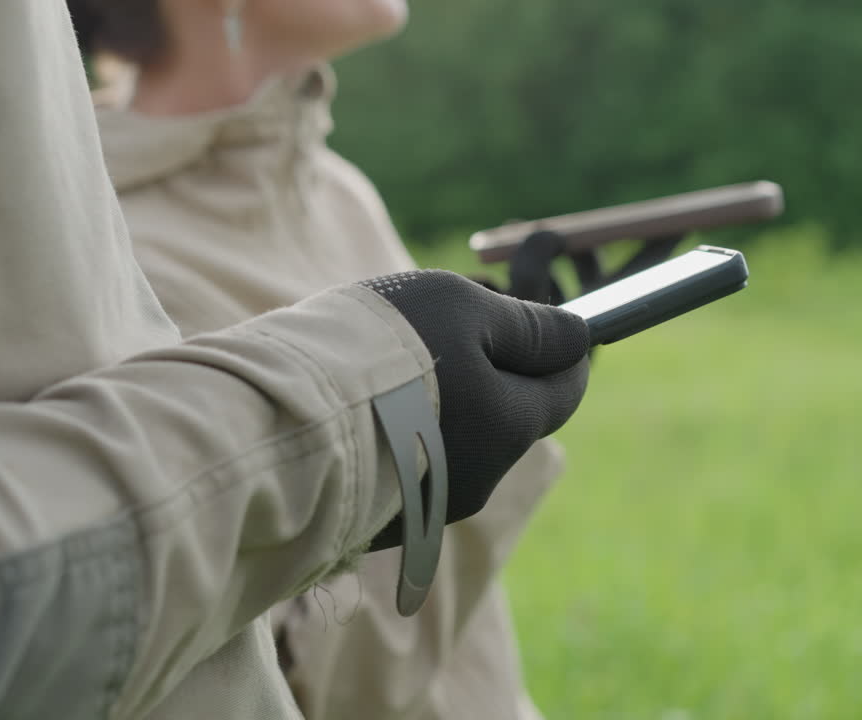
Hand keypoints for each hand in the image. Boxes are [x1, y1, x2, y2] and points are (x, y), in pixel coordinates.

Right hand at [359, 270, 590, 528]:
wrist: (283, 423)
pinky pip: (415, 466)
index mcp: (514, 426)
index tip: (542, 323)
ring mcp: (433, 505)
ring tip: (395, 367)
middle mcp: (484, 477)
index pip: (568, 388)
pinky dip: (405, 433)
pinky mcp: (386, 520)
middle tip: (452, 333)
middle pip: (511, 416)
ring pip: (461, 441)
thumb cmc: (385, 350)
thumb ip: (530, 325)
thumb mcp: (466, 309)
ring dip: (447, 403)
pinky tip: (367, 406)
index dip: (560, 350)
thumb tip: (578, 337)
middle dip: (496, 374)